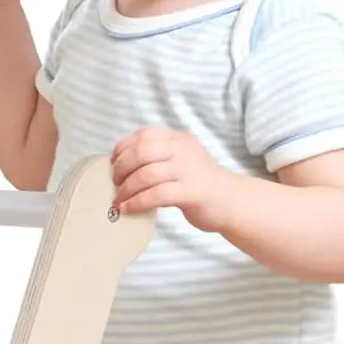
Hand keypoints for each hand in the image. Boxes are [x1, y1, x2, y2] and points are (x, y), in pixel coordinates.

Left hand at [110, 127, 234, 231]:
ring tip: (119, 199)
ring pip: (145, 175)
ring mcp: (188, 170)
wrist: (230, 200)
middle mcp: (183, 150)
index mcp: (178, 139)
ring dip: (126, 188)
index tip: (113, 161)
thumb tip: (121, 164)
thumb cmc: (198, 182)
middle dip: (121, 168)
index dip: (122, 147)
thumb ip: (157, 155)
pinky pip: (155, 195)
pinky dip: (136, 203)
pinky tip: (128, 208)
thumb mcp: (180, 159)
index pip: (144, 134)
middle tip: (115, 182)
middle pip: (141, 152)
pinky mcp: (190, 191)